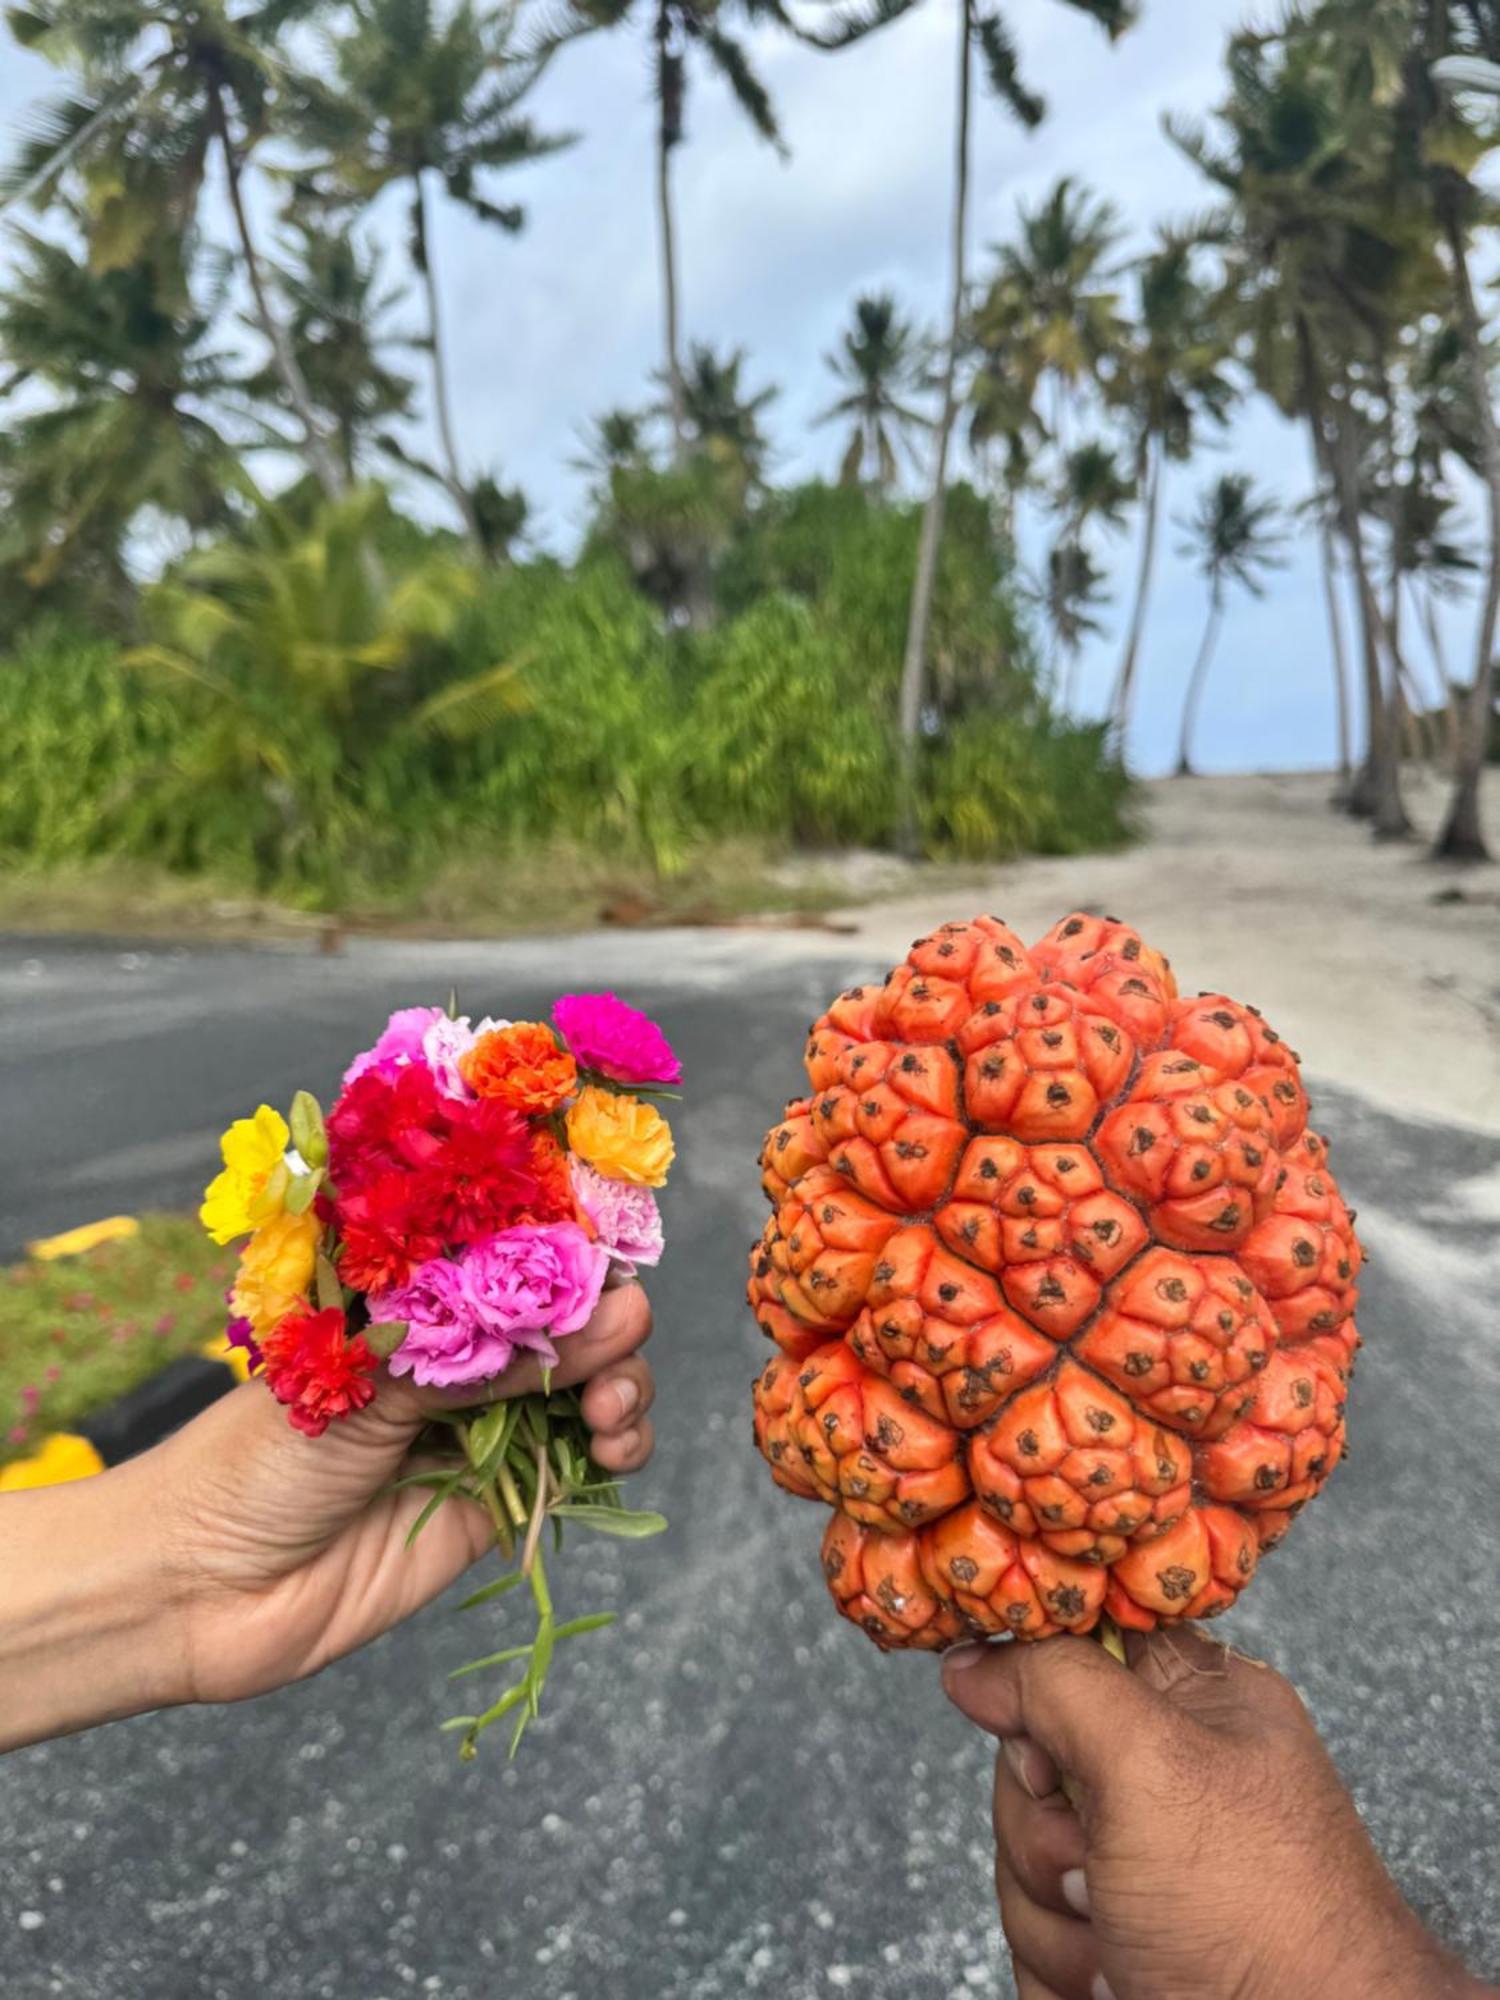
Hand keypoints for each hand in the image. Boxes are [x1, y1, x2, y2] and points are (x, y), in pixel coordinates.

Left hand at [159, 1280, 653, 1704]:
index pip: (518, 1259)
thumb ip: (500, 1358)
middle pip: (568, 1325)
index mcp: (413, 1303)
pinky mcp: (492, 1504)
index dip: (578, 1258)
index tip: (618, 1269)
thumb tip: (621, 1313)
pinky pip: (572, 1468)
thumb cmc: (255, 1459)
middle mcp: (452, 1358)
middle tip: (617, 1355)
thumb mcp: (379, 1386)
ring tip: (611, 1414)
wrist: (198, 1590)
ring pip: (585, 1393)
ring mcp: (476, 1429)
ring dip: (623, 1391)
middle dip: (611, 1332)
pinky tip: (613, 1450)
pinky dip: (613, 1452)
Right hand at [941, 1629, 1487, 1999]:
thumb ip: (1056, 1684)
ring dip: (1055, 1921)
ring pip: (1020, 1863)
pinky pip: (1031, 1941)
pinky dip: (1060, 1974)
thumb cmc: (1265, 1922)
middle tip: (1103, 1870)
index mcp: (1197, 1707)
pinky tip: (1120, 1984)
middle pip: (1028, 1768)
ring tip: (1129, 1948)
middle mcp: (1168, 1782)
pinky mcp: (1117, 1944)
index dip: (1039, 1696)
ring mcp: (1140, 1871)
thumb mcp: (1151, 1762)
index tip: (1045, 1750)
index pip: (1075, 1651)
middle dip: (1045, 1838)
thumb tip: (978, 1660)